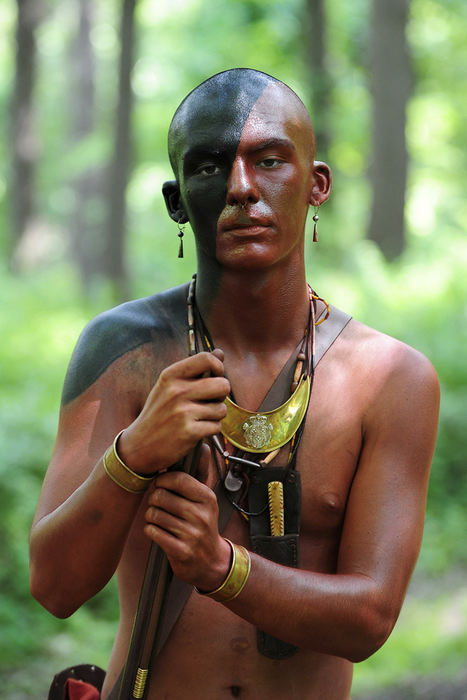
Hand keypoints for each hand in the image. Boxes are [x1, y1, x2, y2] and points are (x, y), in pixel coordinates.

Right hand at [118, 350, 229, 473]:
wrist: (139, 446)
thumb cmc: (158, 414)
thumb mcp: (169, 386)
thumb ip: (195, 370)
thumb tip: (220, 353)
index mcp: (170, 375)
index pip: (206, 358)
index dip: (218, 367)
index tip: (215, 377)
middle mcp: (176, 391)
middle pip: (222, 384)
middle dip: (221, 395)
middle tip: (209, 402)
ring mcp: (182, 412)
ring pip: (221, 409)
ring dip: (215, 416)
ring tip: (198, 418)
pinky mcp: (188, 432)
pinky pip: (216, 427)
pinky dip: (210, 430)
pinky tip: (196, 431)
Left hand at [144, 470, 231, 590]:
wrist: (211, 561)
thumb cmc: (203, 523)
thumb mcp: (206, 499)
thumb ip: (201, 472)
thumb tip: (204, 446)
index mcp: (207, 498)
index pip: (177, 479)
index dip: (162, 480)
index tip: (161, 485)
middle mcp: (202, 515)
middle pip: (161, 497)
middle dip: (154, 500)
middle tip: (159, 504)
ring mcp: (192, 534)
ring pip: (154, 514)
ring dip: (151, 516)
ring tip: (159, 519)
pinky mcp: (181, 551)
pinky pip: (152, 532)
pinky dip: (150, 530)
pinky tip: (158, 531)